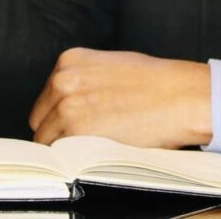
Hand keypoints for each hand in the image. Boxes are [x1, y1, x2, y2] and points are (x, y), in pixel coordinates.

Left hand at [28, 48, 211, 148]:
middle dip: (57, 131)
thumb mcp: (109, 65)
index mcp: (69, 61)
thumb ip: (83, 79)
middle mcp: (63, 82)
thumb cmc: (155, 82)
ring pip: (47, 142)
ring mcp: (67, 108)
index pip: (45, 97)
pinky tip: (96, 153)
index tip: (72, 123)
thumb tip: (68, 101)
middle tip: (82, 139)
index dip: (58, 114)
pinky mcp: (78, 134)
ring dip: (65, 148)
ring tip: (93, 147)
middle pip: (40, 120)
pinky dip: (74, 159)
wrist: (180, 96)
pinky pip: (62, 156)